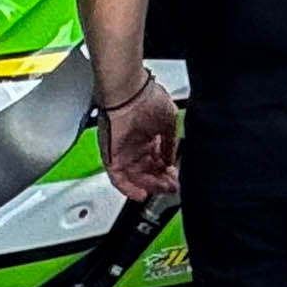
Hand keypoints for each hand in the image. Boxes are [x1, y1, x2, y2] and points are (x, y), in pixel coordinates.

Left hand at [98, 77, 180, 199]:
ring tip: (162, 190)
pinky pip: (118, 178)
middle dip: (161, 181)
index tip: (175, 177)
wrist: (129, 92)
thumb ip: (171, 144)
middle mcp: (136, 145)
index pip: (158, 160)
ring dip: (149, 186)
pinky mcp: (111, 156)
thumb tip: (172, 161)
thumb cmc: (149, 98)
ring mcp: (124, 151)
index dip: (167, 170)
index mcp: (150, 135)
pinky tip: (141, 194)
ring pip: (136, 176)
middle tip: (171, 187)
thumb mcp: (170, 122)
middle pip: (148, 171)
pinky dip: (129, 189)